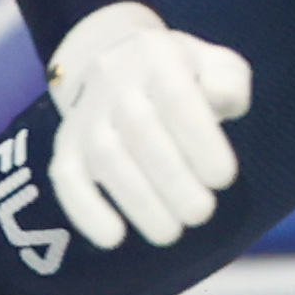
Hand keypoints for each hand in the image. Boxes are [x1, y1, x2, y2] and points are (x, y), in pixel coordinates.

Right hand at [43, 0, 253, 251]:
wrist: (117, 59)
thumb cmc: (184, 75)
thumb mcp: (215, 64)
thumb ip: (228, 82)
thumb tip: (222, 102)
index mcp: (157, 56)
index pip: (177, 97)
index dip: (199, 140)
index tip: (224, 179)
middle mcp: (115, 79)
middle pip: (139, 128)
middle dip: (172, 178)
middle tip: (201, 213)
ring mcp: (86, 112)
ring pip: (104, 154)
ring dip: (137, 199)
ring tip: (170, 233)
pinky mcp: (67, 143)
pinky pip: (66, 175)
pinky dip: (86, 209)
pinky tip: (113, 238)